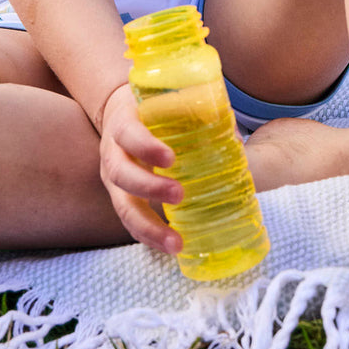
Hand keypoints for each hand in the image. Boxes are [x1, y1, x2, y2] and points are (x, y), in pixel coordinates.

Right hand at [97, 84, 184, 253]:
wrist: (119, 114)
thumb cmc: (150, 108)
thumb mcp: (163, 101)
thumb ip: (195, 115)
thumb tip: (235, 141)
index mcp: (123, 124)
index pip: (128, 134)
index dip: (146, 147)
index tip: (170, 159)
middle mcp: (112, 153)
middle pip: (121, 174)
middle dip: (149, 188)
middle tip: (179, 194)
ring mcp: (113, 180)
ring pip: (123, 206)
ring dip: (148, 227)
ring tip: (176, 242)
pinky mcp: (121, 198)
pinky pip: (130, 221)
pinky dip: (149, 236)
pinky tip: (171, 246)